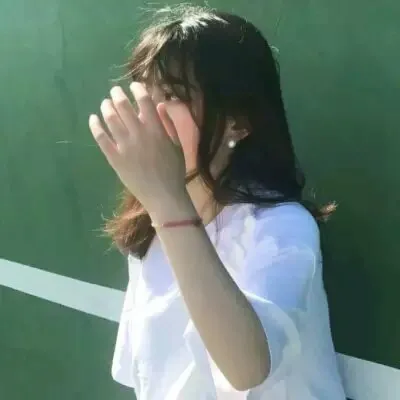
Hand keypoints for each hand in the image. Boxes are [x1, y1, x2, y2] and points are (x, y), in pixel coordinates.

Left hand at [89, 83, 186, 213]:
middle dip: (118, 94)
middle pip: (123, 106)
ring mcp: (124, 147)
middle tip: (116, 91)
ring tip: (105, 103)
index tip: (135, 86)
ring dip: (106, 106)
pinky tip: (93, 119)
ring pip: (110, 119)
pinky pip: (101, 138)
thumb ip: (168, 124)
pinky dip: (95, 126)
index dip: (138, 89)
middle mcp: (138, 135)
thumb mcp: (177, 146)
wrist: (163, 196)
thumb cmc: (174, 171)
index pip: (144, 101)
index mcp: (156, 130)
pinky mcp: (114, 158)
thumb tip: (160, 105)